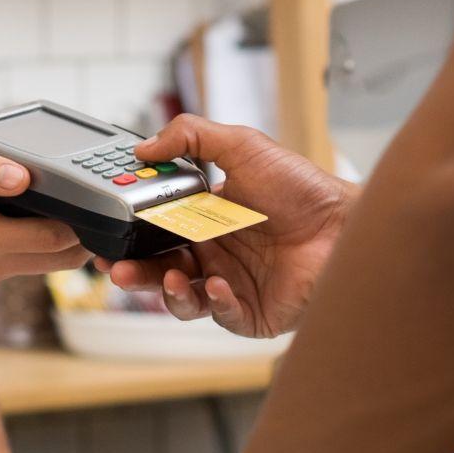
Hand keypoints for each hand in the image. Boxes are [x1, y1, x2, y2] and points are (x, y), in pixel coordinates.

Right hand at [0, 135, 88, 282]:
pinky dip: (49, 235)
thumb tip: (24, 177)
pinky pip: (32, 254)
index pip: (57, 239)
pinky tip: (50, 204)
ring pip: (51, 260)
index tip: (102, 189)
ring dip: (70, 234)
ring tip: (79, 194)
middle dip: (88, 230)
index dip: (86, 217)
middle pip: (63, 257)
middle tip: (104, 193)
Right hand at [98, 115, 355, 337]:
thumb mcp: (242, 145)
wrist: (345, 224)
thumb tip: (144, 145)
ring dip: (167, 291)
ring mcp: (232, 284)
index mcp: (206, 217)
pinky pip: (220, 315)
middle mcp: (215, 252)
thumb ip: (191, 137)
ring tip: (169, 278)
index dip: (130, 232)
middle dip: (134, 270)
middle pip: (160, 268)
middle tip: (114, 266)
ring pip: (183, 298)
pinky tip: (218, 284)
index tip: (108, 229)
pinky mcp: (252, 311)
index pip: (156, 229)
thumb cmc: (302, 188)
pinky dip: (212, 302)